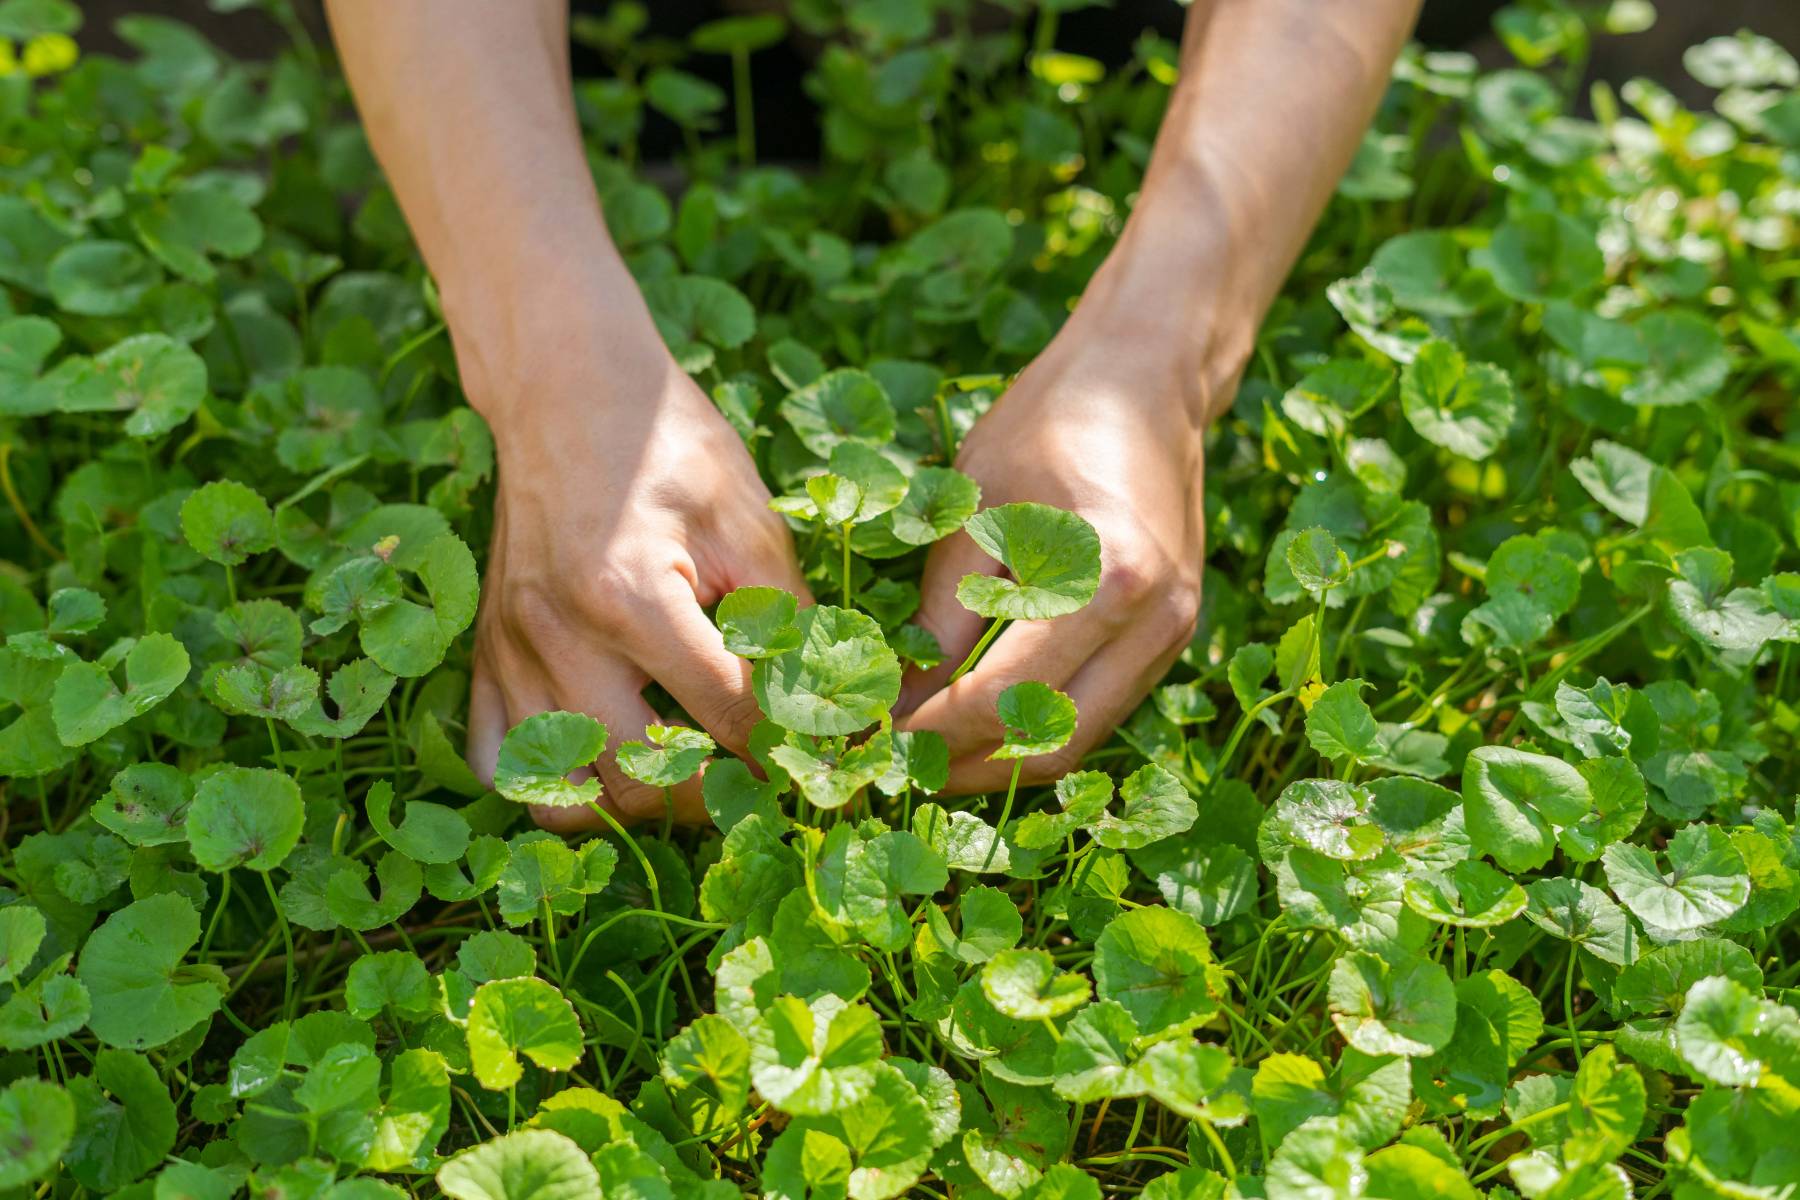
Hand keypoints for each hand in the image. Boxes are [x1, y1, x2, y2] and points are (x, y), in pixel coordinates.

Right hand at [462, 331, 808, 829]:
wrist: (565, 389)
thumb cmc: (669, 446)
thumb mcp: (750, 522)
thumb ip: (789, 620)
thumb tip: (833, 708)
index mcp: (633, 597)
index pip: (727, 717)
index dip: (787, 752)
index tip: (823, 772)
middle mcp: (557, 637)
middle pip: (639, 778)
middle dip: (711, 796)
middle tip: (756, 783)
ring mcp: (510, 653)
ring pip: (562, 792)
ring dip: (632, 802)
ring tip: (683, 774)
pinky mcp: (485, 654)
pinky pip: (503, 764)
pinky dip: (554, 780)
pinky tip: (607, 756)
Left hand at [898, 270, 1239, 792]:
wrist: (1147, 380)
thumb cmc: (1049, 422)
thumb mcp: (975, 505)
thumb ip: (942, 610)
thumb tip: (895, 700)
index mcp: (1107, 578)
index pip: (1002, 697)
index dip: (928, 732)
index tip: (867, 737)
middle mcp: (1154, 622)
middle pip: (1049, 743)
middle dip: (963, 766)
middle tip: (890, 762)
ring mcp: (1173, 635)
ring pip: (1078, 740)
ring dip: (1000, 758)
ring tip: (925, 752)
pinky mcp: (1171, 637)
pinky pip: (1097, 708)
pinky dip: (1036, 727)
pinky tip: (979, 721)